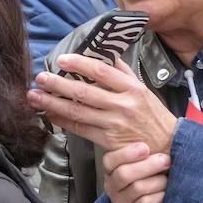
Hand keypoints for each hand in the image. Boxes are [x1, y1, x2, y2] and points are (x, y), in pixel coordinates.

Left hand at [28, 55, 177, 153]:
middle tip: (40, 78)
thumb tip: (106, 55)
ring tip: (35, 97)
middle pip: (84, 92)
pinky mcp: (108, 141)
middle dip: (58, 84)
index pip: (101, 72)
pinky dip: (63, 121)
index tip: (61, 59)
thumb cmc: (154, 117)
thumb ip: (124, 73)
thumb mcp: (144, 90)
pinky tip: (49, 115)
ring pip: (78, 112)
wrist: (167, 147)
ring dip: (53, 104)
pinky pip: (80, 129)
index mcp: (132, 88)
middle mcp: (122, 105)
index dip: (79, 64)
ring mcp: (114, 124)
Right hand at [102, 143, 169, 202]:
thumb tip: (163, 138)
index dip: (127, 153)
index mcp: (111, 172)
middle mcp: (113, 187)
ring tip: (168, 179)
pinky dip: (160, 196)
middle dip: (148, 165)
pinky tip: (166, 193)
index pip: (110, 160)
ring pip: (138, 187)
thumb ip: (143, 157)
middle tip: (166, 160)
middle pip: (124, 173)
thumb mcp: (138, 171)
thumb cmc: (142, 189)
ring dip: (158, 181)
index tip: (145, 147)